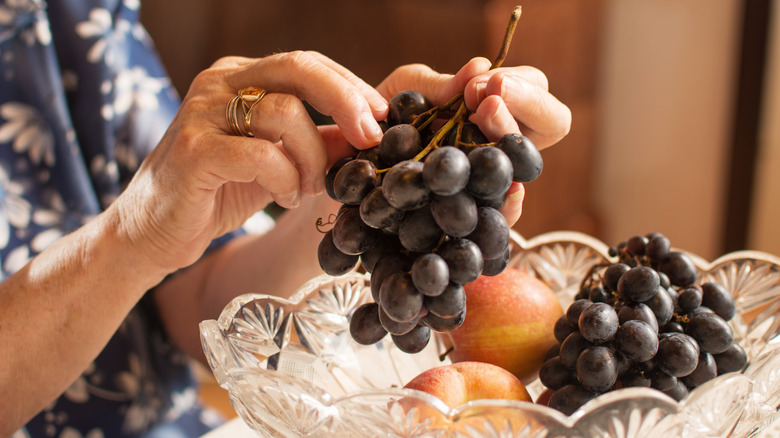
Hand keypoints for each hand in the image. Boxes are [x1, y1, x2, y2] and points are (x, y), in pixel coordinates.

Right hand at [111, 51, 387, 271]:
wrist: (152, 231)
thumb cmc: (217, 192)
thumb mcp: (277, 162)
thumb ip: (317, 143)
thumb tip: (368, 135)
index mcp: (241, 77)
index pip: (307, 64)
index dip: (351, 87)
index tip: (383, 118)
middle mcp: (220, 83)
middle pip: (299, 67)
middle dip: (346, 100)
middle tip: (371, 136)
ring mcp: (202, 112)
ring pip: (284, 112)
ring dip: (312, 157)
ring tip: (309, 187)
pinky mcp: (194, 150)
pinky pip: (261, 155)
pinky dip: (286, 179)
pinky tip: (284, 198)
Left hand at [376, 57, 570, 224]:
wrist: (354, 161)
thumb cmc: (387, 120)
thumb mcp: (408, 91)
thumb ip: (441, 83)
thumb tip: (480, 65)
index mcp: (497, 108)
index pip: (536, 89)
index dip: (522, 85)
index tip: (482, 83)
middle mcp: (504, 144)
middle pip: (553, 123)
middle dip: (527, 105)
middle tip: (485, 100)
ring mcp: (492, 181)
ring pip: (529, 166)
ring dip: (510, 140)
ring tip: (481, 119)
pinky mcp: (473, 217)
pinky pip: (503, 219)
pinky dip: (508, 207)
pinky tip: (505, 191)